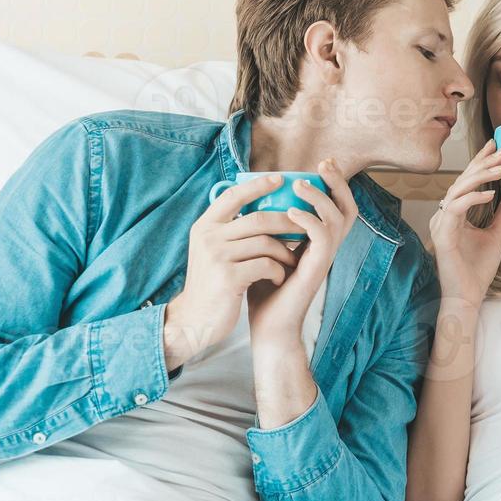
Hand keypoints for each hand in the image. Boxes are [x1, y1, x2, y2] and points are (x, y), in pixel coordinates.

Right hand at [163, 174, 299, 368]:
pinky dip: (278, 271)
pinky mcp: (228, 277)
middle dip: (287, 222)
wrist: (195, 321)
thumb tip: (263, 208)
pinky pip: (266, 265)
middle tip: (305, 227)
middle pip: (258, 219)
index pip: (233, 196)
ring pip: (266, 243)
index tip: (280, 178)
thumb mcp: (213, 251)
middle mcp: (208, 237)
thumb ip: (230, 230)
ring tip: (293, 261)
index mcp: (204, 227)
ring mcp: (216, 257)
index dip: (257, 185)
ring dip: (285, 252)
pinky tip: (279, 278)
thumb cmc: (212, 284)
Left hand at [247, 157, 357, 347]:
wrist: (269, 327)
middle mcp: (327, 248)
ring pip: (338, 218)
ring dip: (320, 198)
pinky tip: (290, 213)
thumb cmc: (264, 289)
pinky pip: (322, 238)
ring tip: (299, 187)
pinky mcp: (317, 269)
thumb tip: (251, 196)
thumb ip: (267, 225)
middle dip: (338, 182)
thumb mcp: (265, 248)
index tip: (321, 163)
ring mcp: (325, 258)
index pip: (337, 205)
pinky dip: (309, 220)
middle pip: (348, 207)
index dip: (334, 183)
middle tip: (324, 164)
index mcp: (318, 241)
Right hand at [429, 139, 500, 304]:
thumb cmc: (477, 270)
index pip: (467, 181)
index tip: (496, 145)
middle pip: (462, 180)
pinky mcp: (442, 235)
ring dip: (480, 177)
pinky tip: (491, 193)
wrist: (467, 297)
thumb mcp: (497, 233)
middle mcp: (444, 214)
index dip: (480, 162)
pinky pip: (455, 209)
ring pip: (457, 190)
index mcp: (454, 213)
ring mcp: (441, 224)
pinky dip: (473, 199)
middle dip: (483, 163)